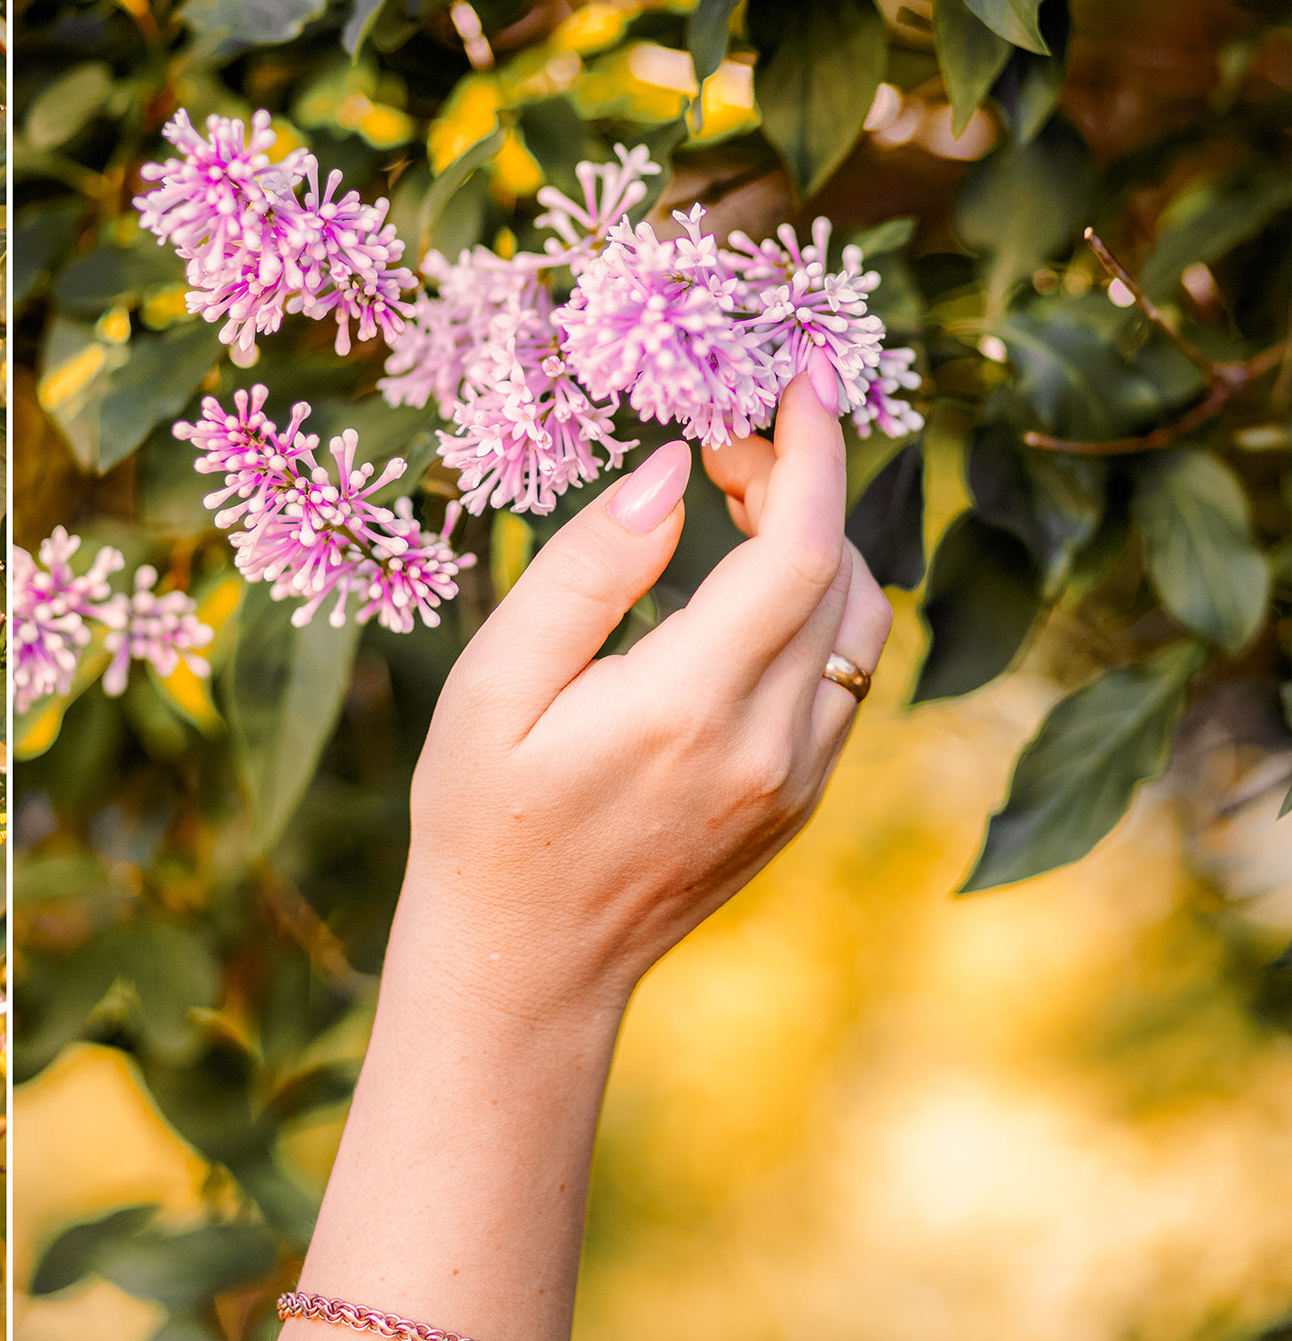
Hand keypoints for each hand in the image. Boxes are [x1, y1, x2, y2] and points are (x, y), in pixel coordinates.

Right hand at [406, 351, 895, 1018]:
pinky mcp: (796, 803)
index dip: (813, 450)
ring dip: (816, 546)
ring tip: (729, 509)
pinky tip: (730, 596)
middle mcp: (767, 748)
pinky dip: (808, 608)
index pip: (799, 548)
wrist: (521, 967)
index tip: (801, 374)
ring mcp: (794, 783)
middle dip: (800, 485)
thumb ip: (587, 570)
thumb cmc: (481, 817)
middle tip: (716, 447)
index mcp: (687, 709)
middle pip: (843, 575)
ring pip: (859, 627)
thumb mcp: (493, 684)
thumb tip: (671, 471)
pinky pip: (837, 679)